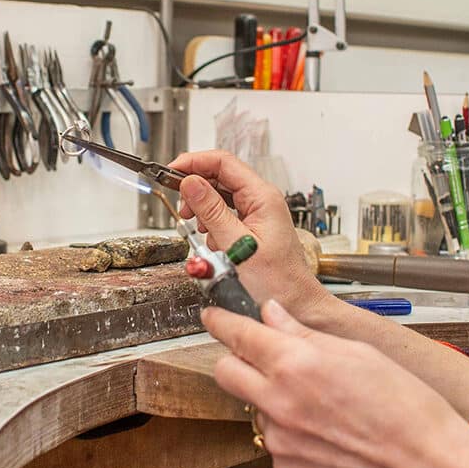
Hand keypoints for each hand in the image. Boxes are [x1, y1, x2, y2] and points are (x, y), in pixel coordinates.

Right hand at [169, 150, 329, 317]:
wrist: (297, 305)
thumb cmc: (278, 282)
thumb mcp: (236, 246)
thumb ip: (211, 212)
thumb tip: (190, 184)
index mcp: (262, 197)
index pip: (223, 162)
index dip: (194, 163)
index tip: (171, 172)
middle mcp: (262, 200)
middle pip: (220, 177)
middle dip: (196, 189)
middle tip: (181, 205)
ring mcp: (258, 213)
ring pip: (221, 197)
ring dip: (203, 209)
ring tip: (197, 226)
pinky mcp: (253, 227)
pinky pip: (226, 215)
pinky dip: (212, 224)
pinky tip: (211, 239)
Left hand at [203, 300, 468, 467]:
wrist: (427, 462)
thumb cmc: (404, 405)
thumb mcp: (356, 352)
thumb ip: (305, 333)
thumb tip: (273, 314)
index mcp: (295, 364)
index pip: (238, 333)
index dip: (222, 320)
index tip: (214, 315)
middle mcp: (279, 403)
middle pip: (226, 372)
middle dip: (235, 358)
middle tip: (258, 353)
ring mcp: (280, 441)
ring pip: (255, 408)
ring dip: (273, 398)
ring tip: (319, 402)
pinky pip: (276, 441)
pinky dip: (291, 432)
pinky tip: (324, 429)